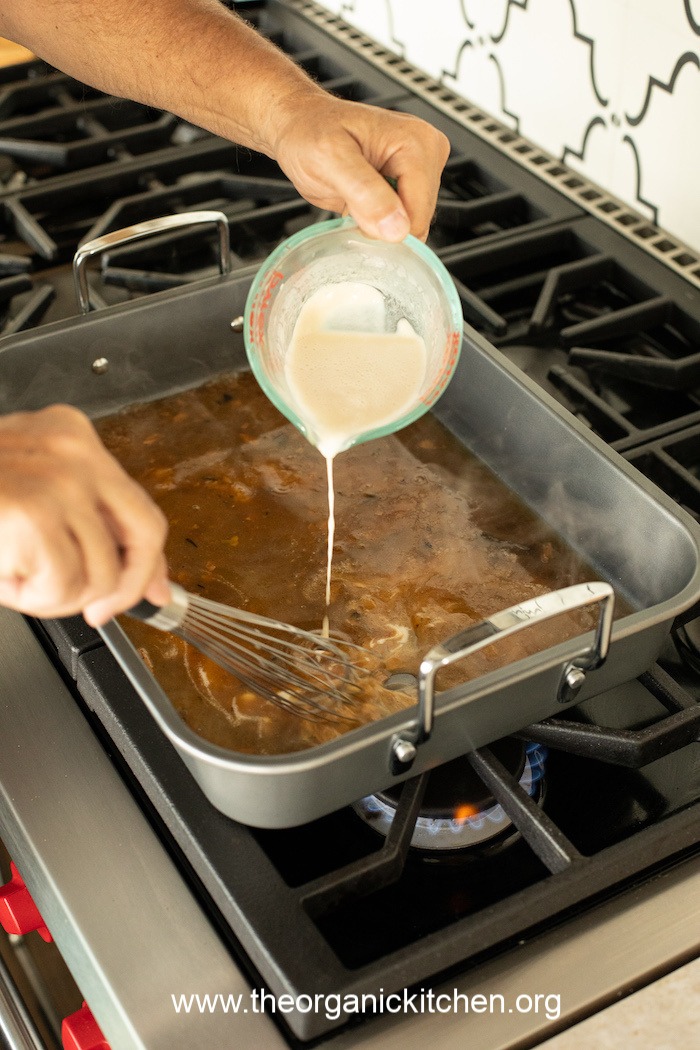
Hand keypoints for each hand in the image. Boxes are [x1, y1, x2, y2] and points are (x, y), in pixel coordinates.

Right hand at [0, 405, 169, 625]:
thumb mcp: (31, 504)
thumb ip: (89, 531)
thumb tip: (147, 580)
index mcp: (71, 440)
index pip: (139, 506)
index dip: (150, 562)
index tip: (153, 591)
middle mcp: (73, 450)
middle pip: (144, 532)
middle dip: (126, 586)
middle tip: (95, 609)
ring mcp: (57, 477)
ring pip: (99, 572)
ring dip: (53, 595)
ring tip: (14, 574)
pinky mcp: (32, 509)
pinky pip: (61, 583)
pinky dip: (28, 596)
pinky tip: (1, 574)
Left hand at [272, 92, 449, 241]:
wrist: (299, 125)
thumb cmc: (310, 131)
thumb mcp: (329, 158)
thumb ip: (365, 193)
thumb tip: (397, 228)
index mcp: (417, 143)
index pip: (419, 214)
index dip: (384, 227)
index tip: (354, 209)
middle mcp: (426, 154)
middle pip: (416, 222)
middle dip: (381, 225)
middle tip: (351, 199)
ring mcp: (419, 171)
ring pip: (408, 226)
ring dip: (377, 224)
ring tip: (354, 197)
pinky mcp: (407, 185)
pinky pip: (400, 223)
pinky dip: (376, 222)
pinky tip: (359, 201)